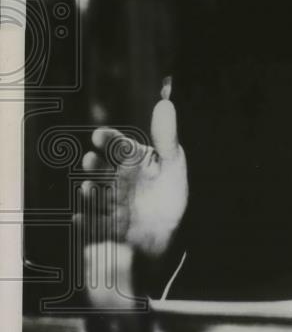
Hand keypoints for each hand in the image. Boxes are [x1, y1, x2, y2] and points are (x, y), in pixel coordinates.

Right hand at [77, 94, 187, 258]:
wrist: (170, 228)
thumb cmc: (170, 189)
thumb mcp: (173, 162)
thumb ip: (166, 136)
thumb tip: (165, 103)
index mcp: (132, 159)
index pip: (118, 145)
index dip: (108, 139)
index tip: (100, 135)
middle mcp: (117, 177)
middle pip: (103, 168)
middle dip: (96, 165)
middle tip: (90, 160)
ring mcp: (111, 200)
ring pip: (98, 194)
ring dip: (91, 192)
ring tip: (89, 188)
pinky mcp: (110, 225)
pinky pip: (97, 223)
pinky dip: (88, 221)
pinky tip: (79, 218)